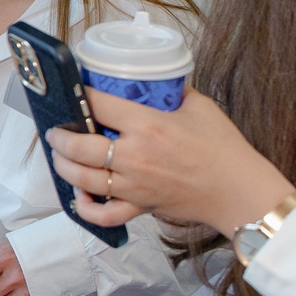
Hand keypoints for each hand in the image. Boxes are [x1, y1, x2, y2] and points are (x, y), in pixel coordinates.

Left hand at [48, 88, 294, 236]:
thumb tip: (157, 81)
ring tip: (60, 157)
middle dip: (59, 137)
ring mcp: (134, 185)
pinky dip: (85, 208)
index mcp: (148, 125)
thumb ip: (174, 92)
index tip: (74, 92)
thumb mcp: (200, 106)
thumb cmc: (224, 148)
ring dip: (63, 167)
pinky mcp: (140, 206)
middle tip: (57, 130)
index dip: (80, 96)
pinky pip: (103, 214)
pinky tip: (79, 195)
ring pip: (82, 179)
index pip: (98, 105)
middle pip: (78, 147)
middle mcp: (134, 156)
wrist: (239, 190)